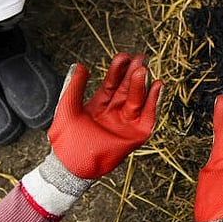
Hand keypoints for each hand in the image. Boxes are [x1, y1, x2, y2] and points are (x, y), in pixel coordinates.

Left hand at [49, 52, 162, 179]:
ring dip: (142, 84)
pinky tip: (157, 86)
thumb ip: (75, 87)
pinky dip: (154, 101)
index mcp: (99, 104)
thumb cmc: (65, 139)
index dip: (118, 70)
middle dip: (133, 73)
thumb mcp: (67, 108)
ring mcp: (127, 122)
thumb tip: (80, 65)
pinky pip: (148, 115)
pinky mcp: (137, 134)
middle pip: (127, 88)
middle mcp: (115, 111)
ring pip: (137, 99)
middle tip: (140, 58)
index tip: (123, 56)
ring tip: (144, 70)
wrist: (71, 165)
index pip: (112, 82)